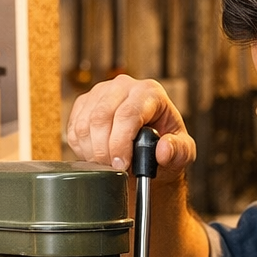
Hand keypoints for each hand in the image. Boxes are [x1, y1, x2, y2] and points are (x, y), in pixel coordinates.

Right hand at [65, 76, 195, 180]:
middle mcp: (123, 86)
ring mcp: (101, 92)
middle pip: (101, 118)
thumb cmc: (165, 146)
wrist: (147, 147)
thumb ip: (178, 151)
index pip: (128, 114)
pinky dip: (82, 148)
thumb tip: (163, 149)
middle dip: (104, 151)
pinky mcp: (84, 103)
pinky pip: (74, 129)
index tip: (122, 165)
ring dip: (92, 151)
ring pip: (84, 124)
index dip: (120, 143)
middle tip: (112, 169)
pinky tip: (97, 154)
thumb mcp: (182, 152)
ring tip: (107, 164)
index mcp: (150, 92)